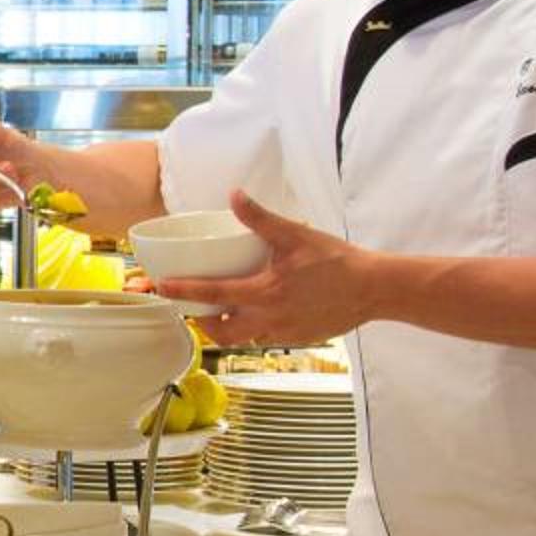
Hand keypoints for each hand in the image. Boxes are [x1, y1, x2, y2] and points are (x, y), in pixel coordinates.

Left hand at [155, 191, 381, 346]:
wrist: (375, 289)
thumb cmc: (337, 261)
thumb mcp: (295, 235)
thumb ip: (261, 218)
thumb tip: (235, 196)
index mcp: (264, 293)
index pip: (212, 294)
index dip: (182, 291)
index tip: (160, 288)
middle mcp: (269, 319)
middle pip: (221, 331)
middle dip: (203, 323)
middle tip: (195, 308)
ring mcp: (284, 333)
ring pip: (243, 338)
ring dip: (228, 328)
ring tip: (223, 311)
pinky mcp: (298, 339)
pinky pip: (266, 339)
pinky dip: (255, 329)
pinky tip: (259, 313)